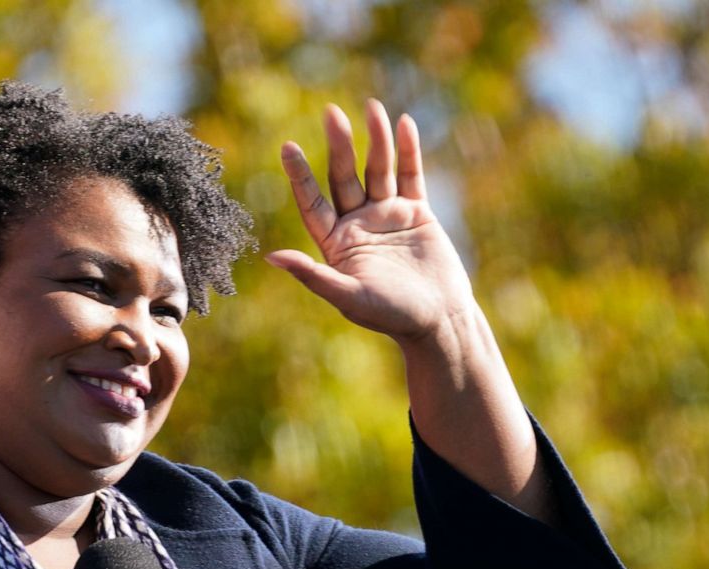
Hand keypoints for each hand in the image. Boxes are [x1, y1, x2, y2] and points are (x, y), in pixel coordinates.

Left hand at [268, 100, 473, 345]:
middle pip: (344, 178)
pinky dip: (408, 151)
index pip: (312, 202)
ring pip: (377, 170)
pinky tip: (403, 123)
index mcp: (335, 243)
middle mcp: (357, 224)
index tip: (288, 146)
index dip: (300, 176)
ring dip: (375, 140)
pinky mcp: (416, 213)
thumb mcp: (348, 296)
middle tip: (332, 113)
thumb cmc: (390, 316)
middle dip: (340, 146)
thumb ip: (312, 275)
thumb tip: (271, 258)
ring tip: (372, 107)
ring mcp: (386, 216)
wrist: (437, 320)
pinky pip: (410, 176)